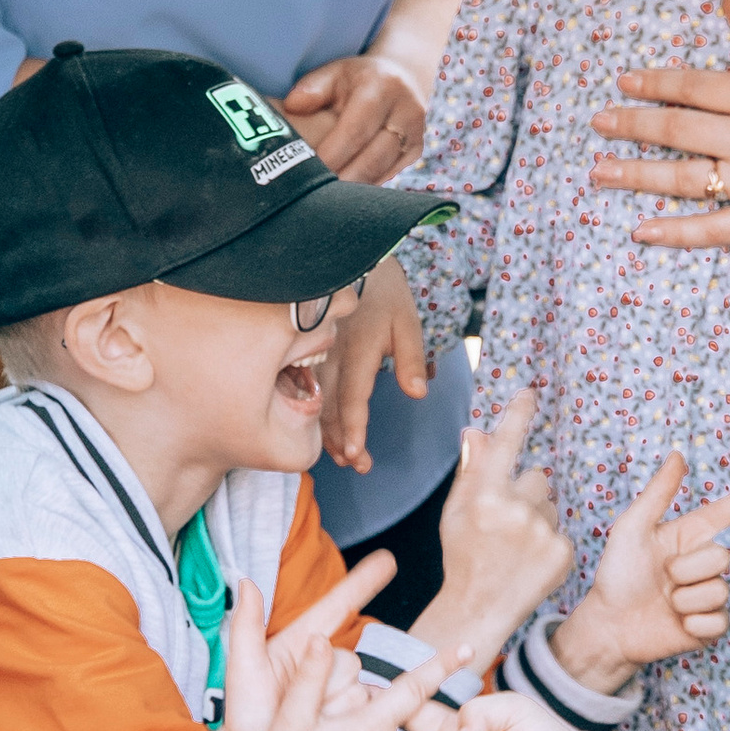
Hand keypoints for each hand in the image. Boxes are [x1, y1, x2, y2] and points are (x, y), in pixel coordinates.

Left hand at [204, 553, 395, 730]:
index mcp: (301, 646)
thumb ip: (246, 625)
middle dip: (327, 680)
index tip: (389, 560)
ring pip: (358, 685)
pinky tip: (327, 730)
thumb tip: (245, 581)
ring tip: (304, 721)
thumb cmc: (244, 718)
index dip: (363, 582)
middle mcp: (324, 665)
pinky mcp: (353, 718)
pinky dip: (347, 718)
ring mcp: (340, 692)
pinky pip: (365, 709)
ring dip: (333, 703)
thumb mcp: (243, 669)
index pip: (338, 606)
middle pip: (349, 658)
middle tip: (292, 701)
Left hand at [280, 52, 427, 183]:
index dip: (332, 155)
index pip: (356, 130)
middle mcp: (406, 111)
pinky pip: (387, 176)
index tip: (307, 172)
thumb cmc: (356, 80)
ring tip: (326, 200)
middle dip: (342, 180)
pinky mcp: (415, 152)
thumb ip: (311, 88)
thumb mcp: (334, 73)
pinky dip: (363, 186)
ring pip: (382, 172)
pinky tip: (343, 194)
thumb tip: (292, 107)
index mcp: (382, 87)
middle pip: (373, 158)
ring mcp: (415, 134)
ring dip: (353, 188)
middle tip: (314, 197)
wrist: (401, 78)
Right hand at [322, 263, 432, 472]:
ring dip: (329, 433)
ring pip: (318, 403)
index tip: (357, 455)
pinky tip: (326, 433)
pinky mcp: (312, 356)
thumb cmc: (386, 295)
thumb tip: (418, 393)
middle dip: (342, 441)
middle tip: (359, 467)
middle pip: (331, 407)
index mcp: (358, 349)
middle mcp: (332, 356)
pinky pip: (310, 392)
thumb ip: (413, 358)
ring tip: (345, 458)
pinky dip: (317, 416)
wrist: (352, 263)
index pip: (353, 396)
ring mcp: (318, 356)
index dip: (353, 427)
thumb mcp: (408, 322)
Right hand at [415, 386, 572, 670]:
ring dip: (538, 518)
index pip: (505, 444)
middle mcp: (516, 509)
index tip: (529, 393)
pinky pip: (561, 530)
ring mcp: (543, 532)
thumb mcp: (455, 513)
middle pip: (535, 478)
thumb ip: (470, 471)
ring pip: (550, 505)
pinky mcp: (563, 552)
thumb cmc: (463, 557)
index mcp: (485, 496)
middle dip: (524, 494)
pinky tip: (530, 561)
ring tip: (517, 548)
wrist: (480, 609)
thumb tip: (476, 431)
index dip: (517, 416)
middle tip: (505, 525)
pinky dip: (549, 542)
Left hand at [549, 455, 729, 687]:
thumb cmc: (616, 575)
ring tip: (664, 603)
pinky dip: (691, 624)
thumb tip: (678, 455)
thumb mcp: (631, 529)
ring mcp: (710, 595)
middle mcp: (706, 561)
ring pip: (717, 591)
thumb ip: (657, 493)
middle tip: (661, 579)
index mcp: (692, 533)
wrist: (608, 627)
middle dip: (686, 569)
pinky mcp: (711, 627)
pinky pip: (716, 621)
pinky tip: (674, 625)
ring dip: (683, 599)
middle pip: (721, 556)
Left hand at [586, 43, 729, 250]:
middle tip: (598, 125)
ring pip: (682, 179)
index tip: (623, 84)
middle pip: (674, 130)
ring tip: (599, 172)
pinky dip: (674, 232)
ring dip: (635, 175)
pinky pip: (713, 230)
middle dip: (630, 126)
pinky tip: (641, 231)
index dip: (652, 84)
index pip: (690, 86)